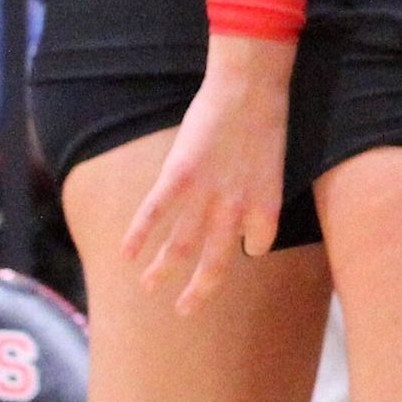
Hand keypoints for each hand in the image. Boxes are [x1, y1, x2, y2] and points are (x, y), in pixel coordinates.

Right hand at [122, 37, 295, 313]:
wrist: (250, 90)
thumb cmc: (265, 123)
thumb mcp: (275, 167)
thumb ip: (259, 199)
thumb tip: (250, 231)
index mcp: (265, 208)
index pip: (253, 248)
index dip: (243, 252)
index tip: (229, 259)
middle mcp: (236, 210)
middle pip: (215, 262)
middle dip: (198, 291)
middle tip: (184, 311)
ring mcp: (206, 196)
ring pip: (181, 246)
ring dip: (163, 270)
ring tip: (149, 289)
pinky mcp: (179, 177)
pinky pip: (154, 215)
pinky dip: (139, 237)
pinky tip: (126, 255)